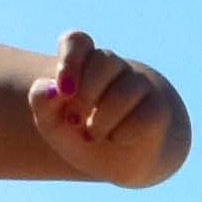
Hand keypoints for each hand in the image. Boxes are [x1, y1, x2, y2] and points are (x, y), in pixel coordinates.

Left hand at [28, 31, 176, 178]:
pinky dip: (123, 132)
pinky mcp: (158, 108)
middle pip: (103, 61)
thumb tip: (52, 89)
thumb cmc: (82, 133)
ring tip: (92, 134)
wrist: (120, 159)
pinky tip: (116, 138)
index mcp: (85, 63)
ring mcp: (139, 85)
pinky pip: (143, 115)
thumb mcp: (53, 125)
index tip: (64, 90)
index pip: (78, 41)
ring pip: (124, 91)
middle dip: (85, 94)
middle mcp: (114, 68)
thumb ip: (42, 105)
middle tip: (73, 120)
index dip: (70, 60)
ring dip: (102, 120)